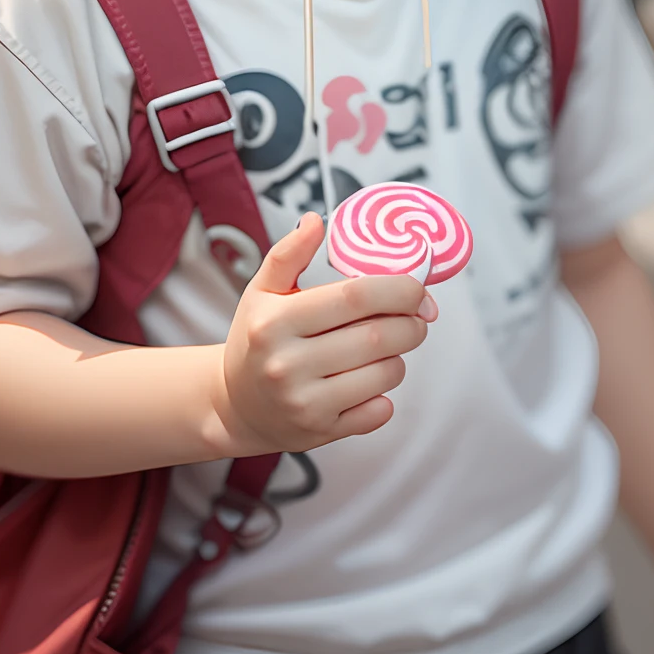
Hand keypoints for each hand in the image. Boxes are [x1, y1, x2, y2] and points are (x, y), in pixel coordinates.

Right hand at [213, 213, 436, 455]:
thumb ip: (289, 254)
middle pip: (378, 336)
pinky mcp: (320, 432)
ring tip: (386, 348)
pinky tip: (367, 381)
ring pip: (385, 374)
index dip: (400, 289)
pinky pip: (379, 411)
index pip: (355, 296)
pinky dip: (385, 394)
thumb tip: (315, 220)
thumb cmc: (256, 339)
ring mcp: (304, 402)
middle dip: (412, 323)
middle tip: (416, 317)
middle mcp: (287, 364)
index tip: (418, 288)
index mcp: (275, 321)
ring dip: (400, 357)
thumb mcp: (262, 292)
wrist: (235, 405)